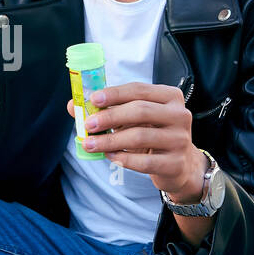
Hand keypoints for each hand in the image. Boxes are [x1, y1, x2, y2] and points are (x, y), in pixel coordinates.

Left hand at [66, 82, 206, 201]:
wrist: (179, 165)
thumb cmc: (153, 134)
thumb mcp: (134, 119)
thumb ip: (107, 110)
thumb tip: (73, 106)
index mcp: (170, 97)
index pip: (139, 90)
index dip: (114, 94)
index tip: (93, 100)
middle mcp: (179, 115)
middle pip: (140, 111)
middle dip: (110, 117)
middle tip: (88, 125)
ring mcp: (180, 140)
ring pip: (139, 137)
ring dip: (110, 141)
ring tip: (90, 144)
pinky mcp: (175, 163)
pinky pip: (144, 161)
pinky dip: (123, 159)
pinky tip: (110, 156)